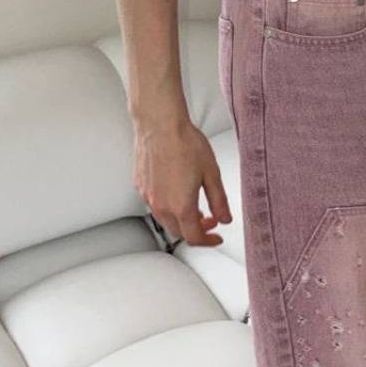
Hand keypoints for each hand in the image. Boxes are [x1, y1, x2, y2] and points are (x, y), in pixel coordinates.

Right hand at [133, 106, 232, 245]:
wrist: (160, 124)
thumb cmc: (185, 143)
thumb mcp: (212, 174)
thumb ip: (219, 201)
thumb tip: (225, 219)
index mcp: (181, 206)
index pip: (194, 238)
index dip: (208, 241)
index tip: (217, 237)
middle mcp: (161, 205)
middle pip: (179, 232)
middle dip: (196, 231)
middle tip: (210, 220)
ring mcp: (148, 196)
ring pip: (165, 220)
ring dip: (182, 220)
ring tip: (196, 206)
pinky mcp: (140, 186)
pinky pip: (155, 206)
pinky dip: (169, 208)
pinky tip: (178, 193)